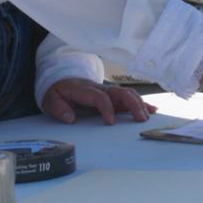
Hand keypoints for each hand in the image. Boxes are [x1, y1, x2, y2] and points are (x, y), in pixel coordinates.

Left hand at [41, 78, 156, 124]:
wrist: (61, 80)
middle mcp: (100, 88)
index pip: (100, 97)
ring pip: (127, 94)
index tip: (111, 122)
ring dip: (139, 104)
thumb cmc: (58, 92)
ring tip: (147, 117)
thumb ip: (59, 109)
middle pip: (120, 92)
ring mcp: (108, 91)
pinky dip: (141, 102)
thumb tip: (70, 118)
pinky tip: (151, 109)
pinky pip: (129, 97)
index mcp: (84, 90)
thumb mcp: (51, 100)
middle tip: (140, 119)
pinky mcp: (112, 95)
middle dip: (132, 104)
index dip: (107, 108)